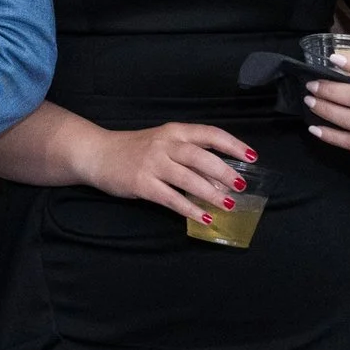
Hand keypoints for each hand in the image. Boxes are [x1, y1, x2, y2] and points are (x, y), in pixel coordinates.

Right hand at [78, 121, 258, 224]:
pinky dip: (190, 209)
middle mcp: (165, 144)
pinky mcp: (143, 184)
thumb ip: (188, 156)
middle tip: (242, 186)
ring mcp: (153, 164)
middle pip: (201, 157)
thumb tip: (220, 179)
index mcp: (174, 131)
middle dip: (225, 172)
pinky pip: (172, 199)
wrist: (97, 153)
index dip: (233, 145)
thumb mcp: (162, 143)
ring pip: (188, 178)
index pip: (209, 134)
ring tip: (228, 205)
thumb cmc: (134, 149)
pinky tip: (204, 218)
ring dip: (211, 193)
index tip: (252, 157)